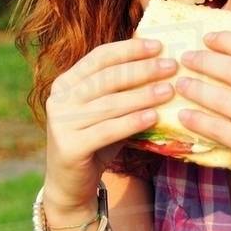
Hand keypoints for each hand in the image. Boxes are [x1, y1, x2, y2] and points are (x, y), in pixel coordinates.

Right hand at [44, 37, 176, 208]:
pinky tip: (155, 116)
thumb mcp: (107, 111)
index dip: (129, 49)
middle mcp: (59, 99)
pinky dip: (132, 122)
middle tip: (171, 66)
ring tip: (169, 90)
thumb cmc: (96, 142)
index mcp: (66, 82)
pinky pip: (107, 130)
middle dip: (141, 70)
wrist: (71, 185)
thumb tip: (160, 62)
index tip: (158, 45)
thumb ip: (123, 89)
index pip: (99, 57)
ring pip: (109, 104)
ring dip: (142, 95)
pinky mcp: (69, 147)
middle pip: (106, 78)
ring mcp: (60, 123)